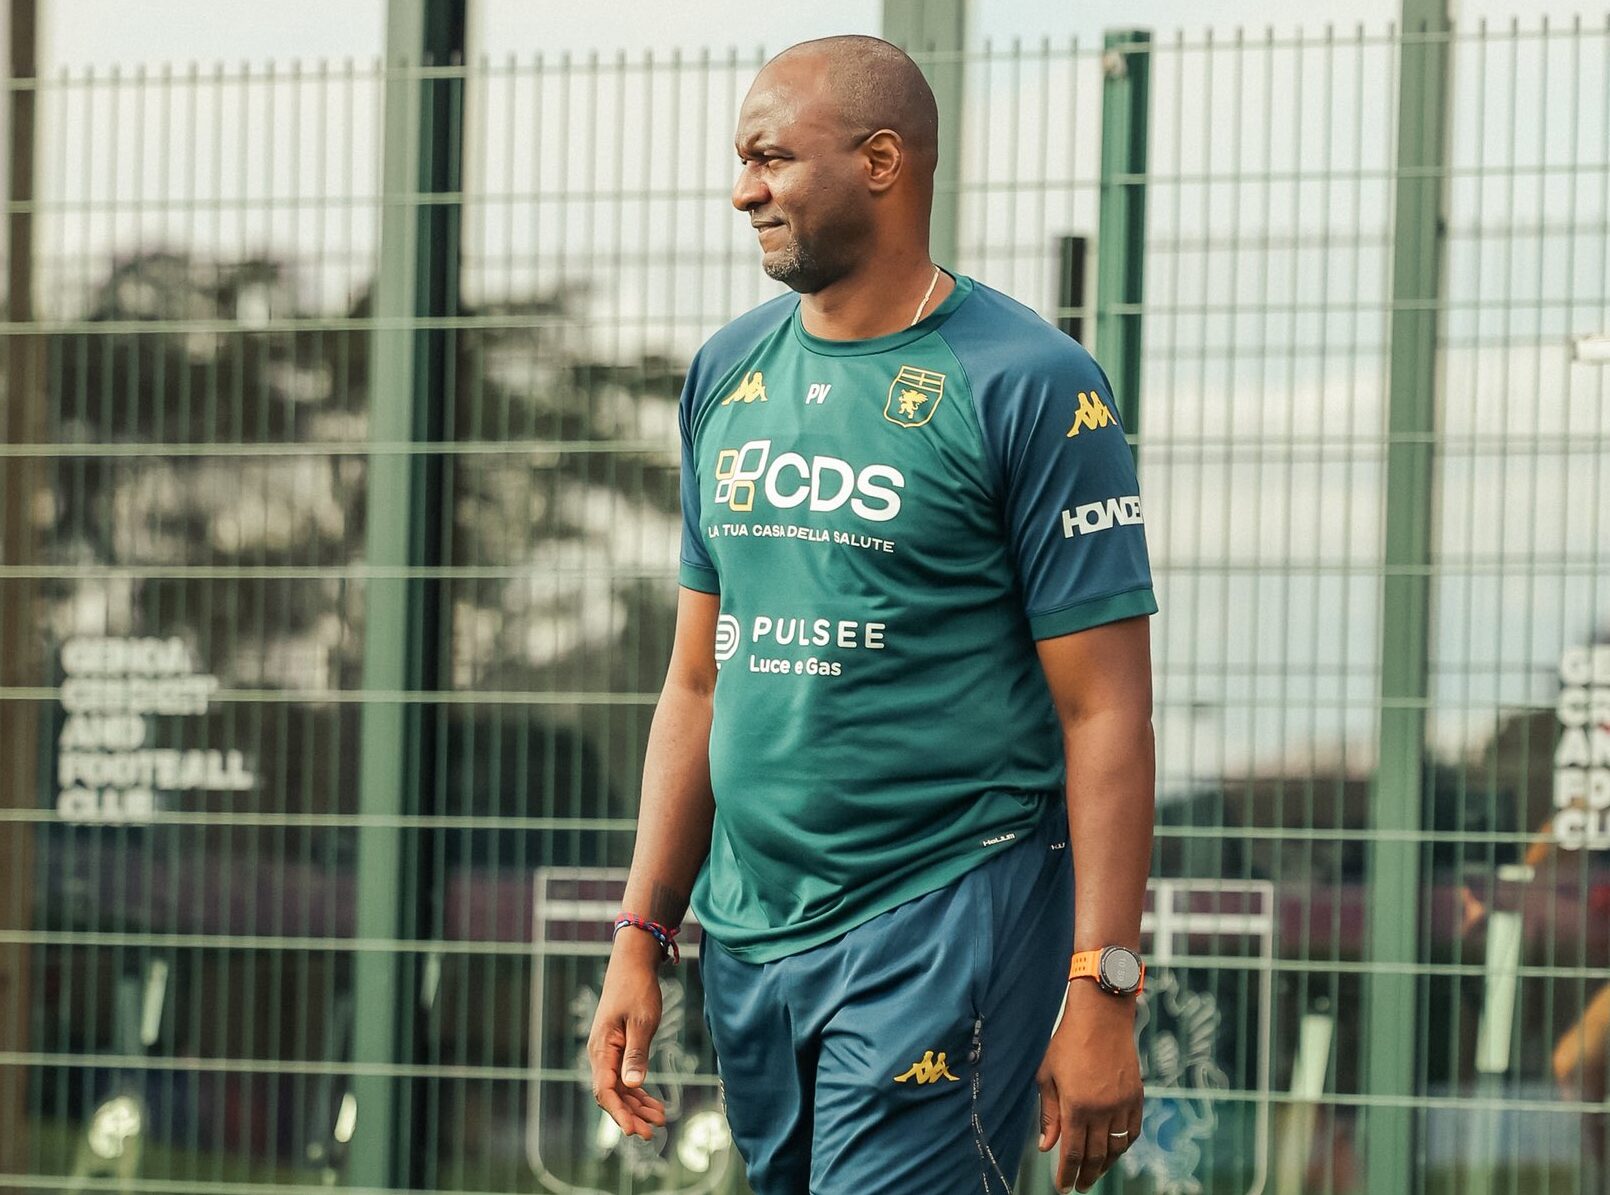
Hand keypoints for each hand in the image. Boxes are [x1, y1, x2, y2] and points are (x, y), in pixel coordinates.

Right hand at [585, 932, 668, 1140]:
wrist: (632, 964)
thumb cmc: (637, 990)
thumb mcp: (641, 1022)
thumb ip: (636, 1054)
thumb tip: (632, 1085)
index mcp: (602, 1049)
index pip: (605, 1091)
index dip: (619, 1113)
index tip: (635, 1131)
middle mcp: (600, 1054)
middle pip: (611, 1094)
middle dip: (630, 1115)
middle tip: (652, 1133)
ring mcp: (608, 1052)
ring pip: (619, 1088)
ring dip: (637, 1105)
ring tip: (659, 1120)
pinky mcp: (618, 1048)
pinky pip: (625, 1077)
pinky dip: (639, 1091)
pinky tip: (654, 1103)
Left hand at [1036, 982, 1142, 1192]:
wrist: (1101, 1018)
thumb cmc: (1067, 1042)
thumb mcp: (1048, 1076)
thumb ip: (1048, 1114)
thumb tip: (1047, 1146)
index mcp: (1076, 1106)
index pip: (1072, 1152)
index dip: (1067, 1173)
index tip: (1063, 1186)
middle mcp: (1102, 1110)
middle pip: (1095, 1155)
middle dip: (1086, 1175)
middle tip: (1079, 1186)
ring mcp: (1122, 1104)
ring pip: (1116, 1148)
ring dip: (1105, 1166)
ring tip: (1095, 1174)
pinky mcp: (1136, 1097)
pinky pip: (1132, 1131)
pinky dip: (1123, 1146)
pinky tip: (1115, 1151)